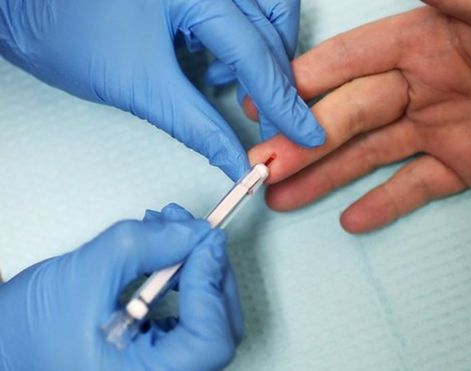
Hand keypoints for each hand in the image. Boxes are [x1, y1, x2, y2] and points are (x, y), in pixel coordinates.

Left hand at [0, 0, 324, 180]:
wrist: (26, 8)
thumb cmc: (66, 32)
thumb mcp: (140, 87)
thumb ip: (197, 125)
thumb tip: (233, 158)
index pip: (255, 53)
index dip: (284, 100)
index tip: (307, 132)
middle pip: (273, 25)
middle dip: (276, 77)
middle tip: (274, 120)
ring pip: (267, 9)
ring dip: (262, 54)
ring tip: (231, 85)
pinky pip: (243, 8)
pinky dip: (241, 40)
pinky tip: (215, 65)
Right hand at [0, 204, 242, 370]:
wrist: (4, 343)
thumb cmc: (26, 326)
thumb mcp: (84, 274)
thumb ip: (143, 246)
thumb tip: (194, 231)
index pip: (208, 342)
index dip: (211, 288)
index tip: (203, 243)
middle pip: (218, 329)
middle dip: (210, 273)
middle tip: (195, 231)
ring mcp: (162, 367)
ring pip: (209, 321)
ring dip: (198, 270)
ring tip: (171, 230)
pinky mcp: (159, 352)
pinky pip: (190, 317)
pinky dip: (185, 280)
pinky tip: (165, 251)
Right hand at [248, 2, 470, 232]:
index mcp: (422, 41)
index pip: (345, 64)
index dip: (300, 84)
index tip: (261, 105)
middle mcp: (424, 83)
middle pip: (348, 115)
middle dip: (301, 140)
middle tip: (261, 167)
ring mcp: (444, 125)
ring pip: (371, 153)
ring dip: (326, 175)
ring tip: (284, 196)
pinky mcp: (470, 161)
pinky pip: (418, 185)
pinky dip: (386, 202)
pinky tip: (353, 217)